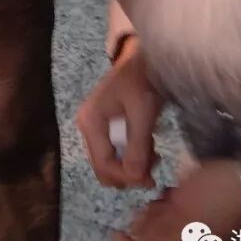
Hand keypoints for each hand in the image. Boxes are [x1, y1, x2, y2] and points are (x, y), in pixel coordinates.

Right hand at [77, 37, 163, 188]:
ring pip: (109, 162)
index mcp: (90, 121)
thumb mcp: (143, 114)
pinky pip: (114, 152)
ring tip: (154, 154)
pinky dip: (131, 156)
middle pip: (102, 166)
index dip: (127, 178)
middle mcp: (86, 126)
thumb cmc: (142, 82)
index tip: (152, 180)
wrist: (142, 60)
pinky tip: (148, 147)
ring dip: (132, 165)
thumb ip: (138, 146)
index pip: (104, 164)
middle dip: (128, 173)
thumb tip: (136, 178)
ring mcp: (93, 126)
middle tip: (153, 169)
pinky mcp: (103, 126)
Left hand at [113, 160, 240, 240]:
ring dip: (157, 214)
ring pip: (164, 230)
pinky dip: (170, 208)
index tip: (116, 231)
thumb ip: (158, 225)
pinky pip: (179, 220)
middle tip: (150, 206)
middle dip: (146, 225)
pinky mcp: (203, 220)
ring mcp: (198, 235)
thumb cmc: (212, 195)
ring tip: (164, 196)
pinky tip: (174, 192)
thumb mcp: (181, 209)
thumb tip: (135, 232)